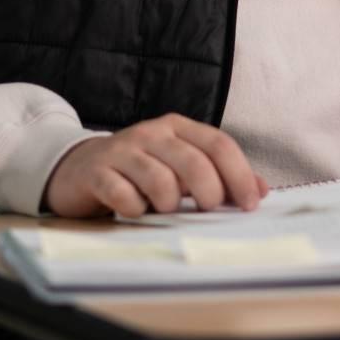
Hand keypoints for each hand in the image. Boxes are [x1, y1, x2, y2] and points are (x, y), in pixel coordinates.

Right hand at [42, 113, 267, 217]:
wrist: (77, 168)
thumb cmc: (139, 171)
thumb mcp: (180, 167)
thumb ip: (220, 175)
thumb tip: (261, 190)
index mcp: (178, 127)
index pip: (219, 145)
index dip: (240, 175)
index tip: (250, 204)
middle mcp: (152, 133)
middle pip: (194, 162)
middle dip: (210, 192)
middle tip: (209, 211)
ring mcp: (122, 150)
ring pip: (160, 179)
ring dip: (169, 204)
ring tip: (164, 210)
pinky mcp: (95, 172)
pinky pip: (122, 194)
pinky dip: (135, 209)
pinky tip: (135, 211)